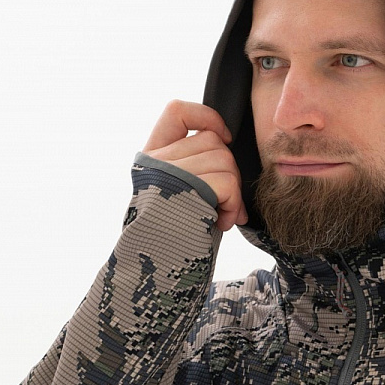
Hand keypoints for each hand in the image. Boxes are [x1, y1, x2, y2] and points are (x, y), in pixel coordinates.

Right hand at [142, 99, 247, 231]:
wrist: (157, 272)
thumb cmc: (176, 238)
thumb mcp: (182, 194)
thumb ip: (196, 167)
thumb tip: (228, 147)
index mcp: (151, 157)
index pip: (177, 111)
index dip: (206, 116)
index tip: (223, 136)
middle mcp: (154, 161)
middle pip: (212, 141)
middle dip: (230, 171)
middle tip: (226, 203)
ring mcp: (166, 174)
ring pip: (224, 161)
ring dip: (233, 192)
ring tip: (221, 216)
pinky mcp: (183, 191)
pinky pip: (226, 182)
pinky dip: (232, 204)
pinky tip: (221, 222)